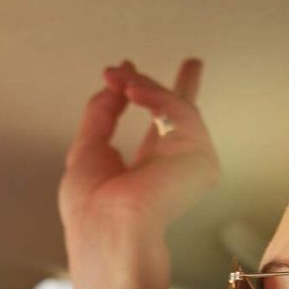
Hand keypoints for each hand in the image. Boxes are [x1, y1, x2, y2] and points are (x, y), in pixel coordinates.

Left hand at [58, 58, 217, 254]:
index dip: (150, 95)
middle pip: (183, 116)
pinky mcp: (201, 159)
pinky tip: (133, 92)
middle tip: (144, 63)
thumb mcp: (87, 150)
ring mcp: (189, 163)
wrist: (107, 225)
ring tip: (123, 79)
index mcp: (146, 170)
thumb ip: (102, 114)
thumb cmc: (91, 206)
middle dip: (172, 86)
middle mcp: (172, 167)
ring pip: (176, 108)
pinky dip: (155, 98)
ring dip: (145, 88)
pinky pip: (180, 113)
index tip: (132, 70)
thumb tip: (114, 84)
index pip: (158, 127)